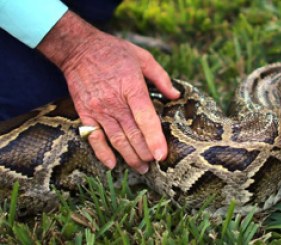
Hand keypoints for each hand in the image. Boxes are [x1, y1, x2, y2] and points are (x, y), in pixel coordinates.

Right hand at [37, 12, 179, 172]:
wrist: (78, 48)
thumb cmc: (114, 52)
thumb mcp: (142, 56)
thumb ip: (161, 77)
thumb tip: (176, 95)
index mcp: (132, 87)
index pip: (146, 118)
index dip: (154, 139)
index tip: (162, 156)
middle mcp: (115, 102)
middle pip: (133, 134)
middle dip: (145, 153)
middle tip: (154, 164)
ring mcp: (98, 109)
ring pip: (116, 139)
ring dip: (129, 157)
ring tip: (141, 168)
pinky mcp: (85, 113)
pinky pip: (94, 137)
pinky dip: (102, 153)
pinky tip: (112, 165)